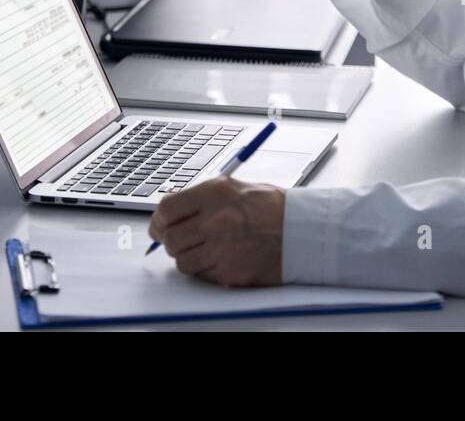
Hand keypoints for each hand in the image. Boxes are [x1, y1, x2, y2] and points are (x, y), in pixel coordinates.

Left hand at [148, 177, 285, 286]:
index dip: (158, 221)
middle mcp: (215, 220)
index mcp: (215, 193)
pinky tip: (224, 258)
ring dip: (189, 257)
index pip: (167, 209)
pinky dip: (208, 270)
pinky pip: (203, 275)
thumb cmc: (274, 208)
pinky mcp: (231, 272)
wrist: (306, 230)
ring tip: (208, 249)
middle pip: (170, 238)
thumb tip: (172, 214)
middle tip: (183, 240)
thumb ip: (203, 200)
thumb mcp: (237, 189)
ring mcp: (222, 248)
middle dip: (172, 241)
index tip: (158, 227)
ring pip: (182, 261)